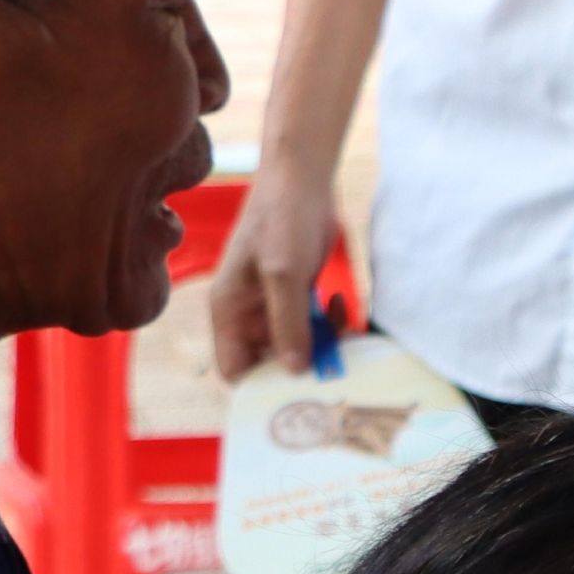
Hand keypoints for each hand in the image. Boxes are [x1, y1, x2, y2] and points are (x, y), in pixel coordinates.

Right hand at [208, 159, 339, 383]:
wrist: (302, 178)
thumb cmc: (281, 218)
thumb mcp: (283, 273)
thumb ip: (288, 323)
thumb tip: (294, 371)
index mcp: (229, 311)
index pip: (234, 369)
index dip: (260, 387)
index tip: (297, 394)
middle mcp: (249, 314)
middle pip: (271, 365)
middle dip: (302, 369)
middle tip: (334, 365)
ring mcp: (274, 306)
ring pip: (298, 349)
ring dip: (323, 348)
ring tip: (343, 331)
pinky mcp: (299, 296)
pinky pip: (314, 328)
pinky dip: (331, 326)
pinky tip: (340, 304)